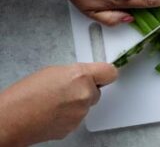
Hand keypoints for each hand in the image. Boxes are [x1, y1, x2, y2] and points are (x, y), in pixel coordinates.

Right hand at [0, 63, 117, 145]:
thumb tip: (86, 76)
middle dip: (86, 89)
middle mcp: (85, 95)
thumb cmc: (25, 94)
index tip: (105, 74)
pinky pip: (78, 116)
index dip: (106, 72)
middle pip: (97, 90)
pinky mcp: (75, 126)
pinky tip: (54, 112)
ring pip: (86, 105)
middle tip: (67, 89)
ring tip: (55, 101)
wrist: (11, 119)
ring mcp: (81, 113)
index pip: (110, 72)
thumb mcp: (54, 71)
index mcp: (80, 77)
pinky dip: (70, 114)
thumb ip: (76, 73)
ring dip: (77, 103)